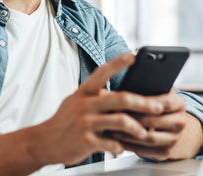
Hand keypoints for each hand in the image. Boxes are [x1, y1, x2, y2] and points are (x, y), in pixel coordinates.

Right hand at [28, 52, 165, 165]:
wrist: (44, 142)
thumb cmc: (65, 121)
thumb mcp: (76, 102)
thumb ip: (96, 97)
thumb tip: (123, 93)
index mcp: (84, 93)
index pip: (102, 73)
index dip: (117, 63)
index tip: (133, 55)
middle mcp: (85, 105)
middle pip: (120, 99)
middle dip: (143, 103)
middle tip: (158, 106)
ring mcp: (86, 123)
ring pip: (120, 121)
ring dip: (137, 128)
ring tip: (144, 133)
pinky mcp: (86, 141)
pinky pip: (111, 143)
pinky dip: (120, 147)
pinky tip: (122, 148)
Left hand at [111, 90, 202, 160]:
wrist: (171, 125)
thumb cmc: (156, 106)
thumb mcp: (154, 94)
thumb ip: (141, 90)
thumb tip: (112, 90)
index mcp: (179, 104)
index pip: (165, 102)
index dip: (145, 103)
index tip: (126, 101)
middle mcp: (180, 122)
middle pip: (155, 121)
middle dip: (133, 119)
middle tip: (115, 117)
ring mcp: (175, 138)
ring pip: (150, 138)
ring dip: (130, 135)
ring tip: (114, 130)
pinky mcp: (167, 152)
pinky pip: (147, 151)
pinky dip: (131, 147)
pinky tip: (119, 141)